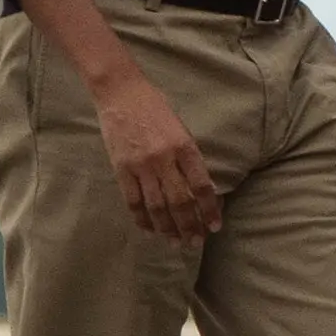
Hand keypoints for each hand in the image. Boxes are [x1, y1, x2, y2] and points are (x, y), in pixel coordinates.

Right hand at [92, 71, 221, 242]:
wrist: (121, 92)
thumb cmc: (156, 107)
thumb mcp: (181, 128)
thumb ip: (189, 157)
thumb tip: (203, 189)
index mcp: (185, 146)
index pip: (201, 186)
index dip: (209, 209)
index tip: (214, 226)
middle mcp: (164, 159)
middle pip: (180, 201)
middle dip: (189, 225)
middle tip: (195, 242)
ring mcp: (141, 165)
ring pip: (156, 206)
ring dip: (167, 228)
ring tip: (175, 242)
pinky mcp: (121, 168)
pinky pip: (133, 201)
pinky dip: (142, 218)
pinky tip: (149, 230)